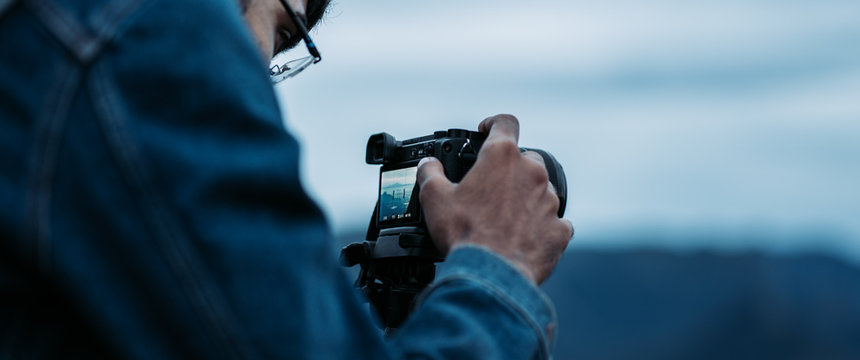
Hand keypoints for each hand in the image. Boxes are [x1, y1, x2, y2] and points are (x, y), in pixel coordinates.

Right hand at [416, 114, 573, 283]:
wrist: (491, 275)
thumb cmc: (464, 234)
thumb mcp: (434, 198)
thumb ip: (430, 173)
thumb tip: (427, 165)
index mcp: (502, 157)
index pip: (505, 122)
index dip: (494, 123)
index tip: (486, 130)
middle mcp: (532, 173)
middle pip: (525, 158)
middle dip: (509, 169)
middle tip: (490, 189)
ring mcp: (551, 201)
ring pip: (541, 190)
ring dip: (525, 199)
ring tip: (503, 220)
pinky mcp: (560, 229)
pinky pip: (554, 222)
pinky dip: (541, 227)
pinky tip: (523, 238)